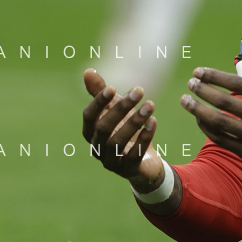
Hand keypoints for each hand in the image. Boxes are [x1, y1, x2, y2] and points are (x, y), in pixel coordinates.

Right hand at [82, 69, 165, 192]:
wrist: (144, 162)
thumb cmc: (124, 131)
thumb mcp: (115, 110)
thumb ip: (101, 92)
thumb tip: (88, 70)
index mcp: (90, 133)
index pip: (89, 116)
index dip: (98, 102)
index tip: (113, 87)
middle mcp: (97, 148)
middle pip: (104, 127)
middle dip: (121, 108)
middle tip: (140, 90)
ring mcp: (111, 162)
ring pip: (118, 142)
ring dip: (134, 121)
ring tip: (150, 105)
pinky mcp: (128, 170)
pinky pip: (134, 155)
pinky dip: (144, 138)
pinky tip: (153, 122)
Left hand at [179, 38, 241, 181]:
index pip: (239, 84)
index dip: (216, 77)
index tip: (198, 71)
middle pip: (227, 103)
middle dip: (203, 92)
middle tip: (190, 84)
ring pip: (221, 123)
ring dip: (199, 111)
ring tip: (185, 101)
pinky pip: (223, 140)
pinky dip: (207, 129)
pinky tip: (198, 119)